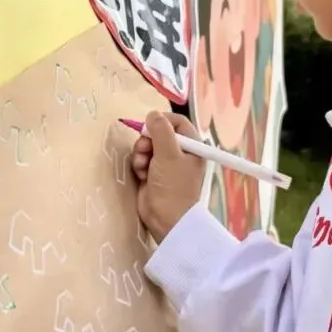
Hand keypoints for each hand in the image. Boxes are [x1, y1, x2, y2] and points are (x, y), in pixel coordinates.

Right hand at [130, 111, 205, 242]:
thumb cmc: (173, 185)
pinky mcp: (152, 174)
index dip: (162, 121)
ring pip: (147, 146)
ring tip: (143, 167)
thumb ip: (160, 130)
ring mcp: (165, 164)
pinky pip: (142, 159)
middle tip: (145, 150)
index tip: (150, 127)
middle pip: (158, 132)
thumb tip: (152, 113)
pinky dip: (139, 165)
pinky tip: (141, 175)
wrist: (166, 218)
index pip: (177, 122)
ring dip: (141, 153)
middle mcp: (180, 152)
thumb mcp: (168, 154)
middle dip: (147, 140)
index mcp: (192, 146)